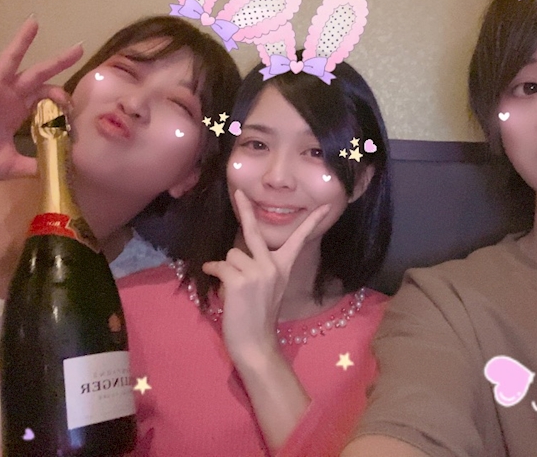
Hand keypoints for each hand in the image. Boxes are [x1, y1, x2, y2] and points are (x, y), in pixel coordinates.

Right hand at [0, 16, 82, 194]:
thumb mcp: (10, 166)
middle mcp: (6, 97)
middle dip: (58, 61)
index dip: (60, 96)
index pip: (45, 95)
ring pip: (10, 61)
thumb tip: (59, 172)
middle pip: (38, 74)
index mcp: (15, 113)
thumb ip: (33, 165)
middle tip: (79, 48)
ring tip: (34, 22)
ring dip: (22, 41)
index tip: (71, 107)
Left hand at [201, 190, 329, 365]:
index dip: (311, 221)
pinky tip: (213, 277)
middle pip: (254, 231)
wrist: (255, 344)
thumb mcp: (269, 289)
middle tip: (238, 193)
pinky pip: (220, 266)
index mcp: (284, 268)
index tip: (323, 206)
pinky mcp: (239, 280)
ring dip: (227, 268)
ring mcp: (257, 272)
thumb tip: (236, 256)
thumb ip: (260, 268)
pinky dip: (213, 271)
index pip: (299, 239)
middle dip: (245, 209)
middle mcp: (273, 266)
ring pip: (231, 254)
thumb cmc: (259, 318)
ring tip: (232, 288)